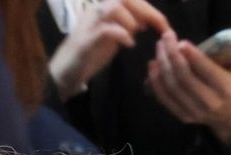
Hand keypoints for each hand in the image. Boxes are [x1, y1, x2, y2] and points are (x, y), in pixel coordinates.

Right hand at [49, 0, 170, 99]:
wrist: (66, 71)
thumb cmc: (90, 53)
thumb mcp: (114, 35)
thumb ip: (128, 25)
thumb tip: (146, 20)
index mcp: (104, 7)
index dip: (150, 9)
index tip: (164, 26)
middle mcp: (96, 10)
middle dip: (146, 12)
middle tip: (159, 29)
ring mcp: (90, 23)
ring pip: (114, 7)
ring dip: (131, 20)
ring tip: (136, 36)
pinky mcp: (85, 39)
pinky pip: (107, 29)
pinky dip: (122, 34)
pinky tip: (129, 44)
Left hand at [146, 11, 230, 150]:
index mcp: (228, 88)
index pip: (206, 71)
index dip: (192, 56)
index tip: (180, 42)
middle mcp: (210, 102)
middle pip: (184, 78)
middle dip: (171, 56)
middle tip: (165, 38)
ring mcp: (195, 112)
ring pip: (172, 87)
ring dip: (162, 66)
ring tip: (159, 48)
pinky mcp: (183, 117)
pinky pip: (165, 99)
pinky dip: (156, 82)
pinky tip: (153, 66)